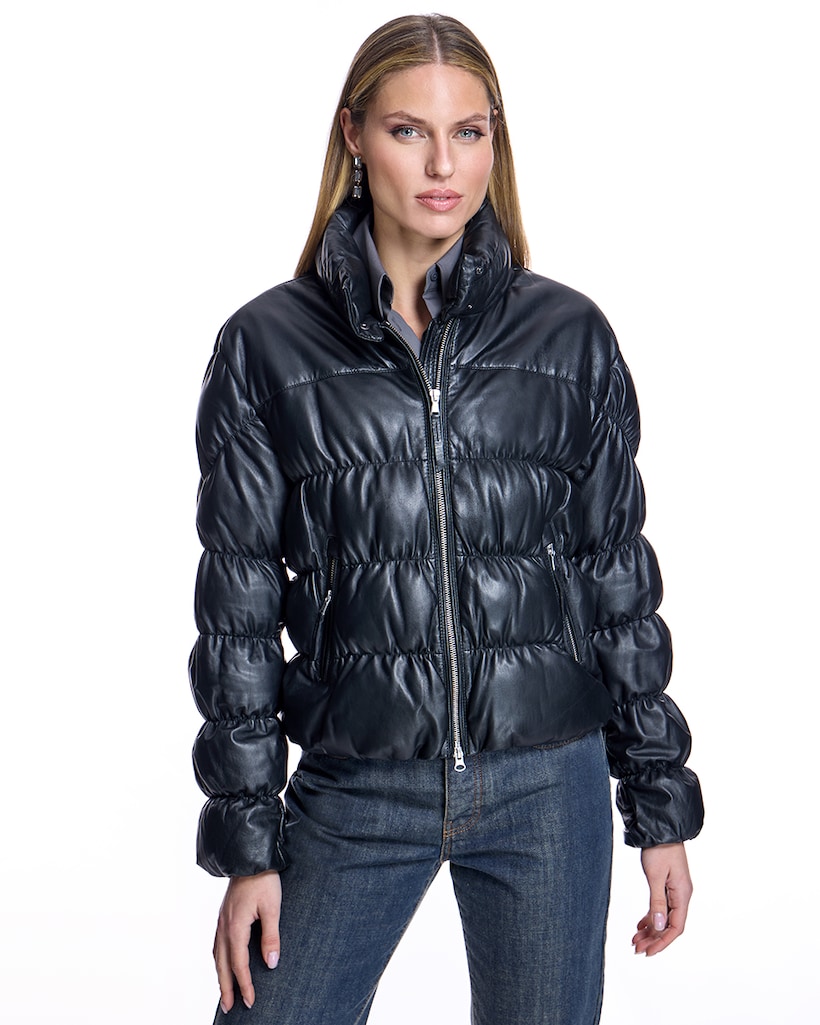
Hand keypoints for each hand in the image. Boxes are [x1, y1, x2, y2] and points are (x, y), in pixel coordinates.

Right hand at [213, 869, 281, 1012]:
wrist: (249, 857)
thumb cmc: (264, 880)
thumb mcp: (272, 907)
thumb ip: (271, 936)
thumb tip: (271, 963)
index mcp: (235, 928)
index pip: (239, 965)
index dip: (245, 985)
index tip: (251, 1001)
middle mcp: (224, 927)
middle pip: (223, 965)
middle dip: (227, 988)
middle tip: (229, 1008)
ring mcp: (221, 921)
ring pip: (217, 956)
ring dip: (221, 975)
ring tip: (225, 992)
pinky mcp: (223, 915)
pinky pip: (217, 944)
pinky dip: (219, 959)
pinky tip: (223, 962)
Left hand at [633, 843, 691, 955]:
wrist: (660, 829)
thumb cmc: (659, 849)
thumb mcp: (655, 876)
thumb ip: (656, 902)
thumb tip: (658, 926)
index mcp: (682, 895)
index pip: (676, 927)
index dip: (663, 941)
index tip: (648, 951)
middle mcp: (681, 895)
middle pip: (669, 925)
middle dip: (654, 938)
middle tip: (636, 948)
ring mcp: (674, 891)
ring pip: (663, 918)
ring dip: (650, 930)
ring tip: (635, 940)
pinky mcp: (666, 885)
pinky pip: (659, 908)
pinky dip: (650, 917)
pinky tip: (639, 926)